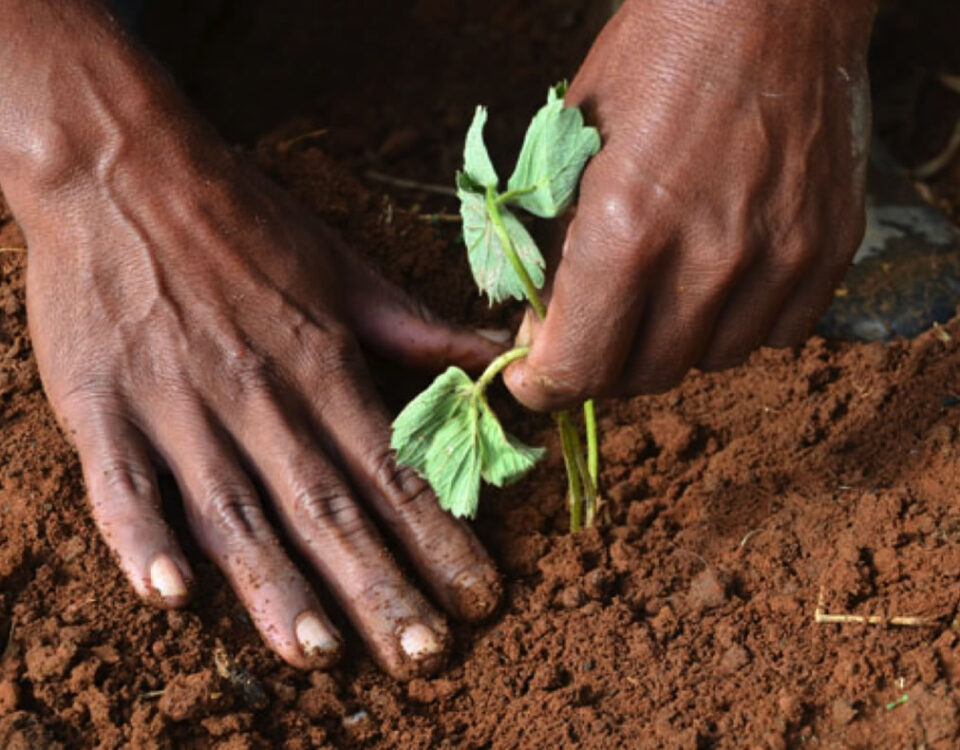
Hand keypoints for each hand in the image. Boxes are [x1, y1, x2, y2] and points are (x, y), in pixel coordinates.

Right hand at [0, 0, 502, 679]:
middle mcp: (259, 395)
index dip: (441, 537)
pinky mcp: (104, 405)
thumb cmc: (245, 221)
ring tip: (321, 651)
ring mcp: (178, 404)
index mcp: (322, 364)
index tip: (480, 597)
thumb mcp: (344, 267)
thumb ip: (416, 331)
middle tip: (425, 655)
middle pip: (326, 506)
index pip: (394, 469)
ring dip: (277, 584)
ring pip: (235, 509)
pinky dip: (144, 537)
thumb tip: (495, 364)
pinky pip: (122, 483)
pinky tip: (172, 595)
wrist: (124, 167)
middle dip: (380, 586)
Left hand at [506, 0, 876, 409]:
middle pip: (641, 377)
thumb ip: (553, 253)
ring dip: (672, 343)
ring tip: (661, 289)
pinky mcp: (828, 249)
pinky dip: (739, 322)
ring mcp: (777, 256)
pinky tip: (722, 276)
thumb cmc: (654, 62)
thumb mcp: (571, 150)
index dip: (544, 386)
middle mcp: (707, 258)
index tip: (534, 378)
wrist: (766, 3)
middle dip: (603, 362)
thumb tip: (541, 335)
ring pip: (708, 362)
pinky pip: (776, 335)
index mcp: (627, 230)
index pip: (578, 367)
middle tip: (594, 325)